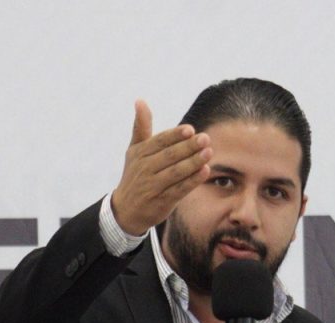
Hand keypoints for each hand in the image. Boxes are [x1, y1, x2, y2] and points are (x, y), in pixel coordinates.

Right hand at [111, 100, 212, 235]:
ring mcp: (153, 186)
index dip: (175, 135)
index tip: (190, 129)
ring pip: (176, 172)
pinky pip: (179, 189)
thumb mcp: (134, 151)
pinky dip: (192, 180)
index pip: (159, 141)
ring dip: (193, 162)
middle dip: (188, 147)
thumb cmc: (135, 175)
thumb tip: (140, 100)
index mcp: (140, 153)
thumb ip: (141, 127)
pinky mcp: (162, 201)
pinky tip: (205, 171)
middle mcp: (145, 169)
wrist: (125, 210)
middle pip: (169, 156)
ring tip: (209, 152)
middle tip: (205, 138)